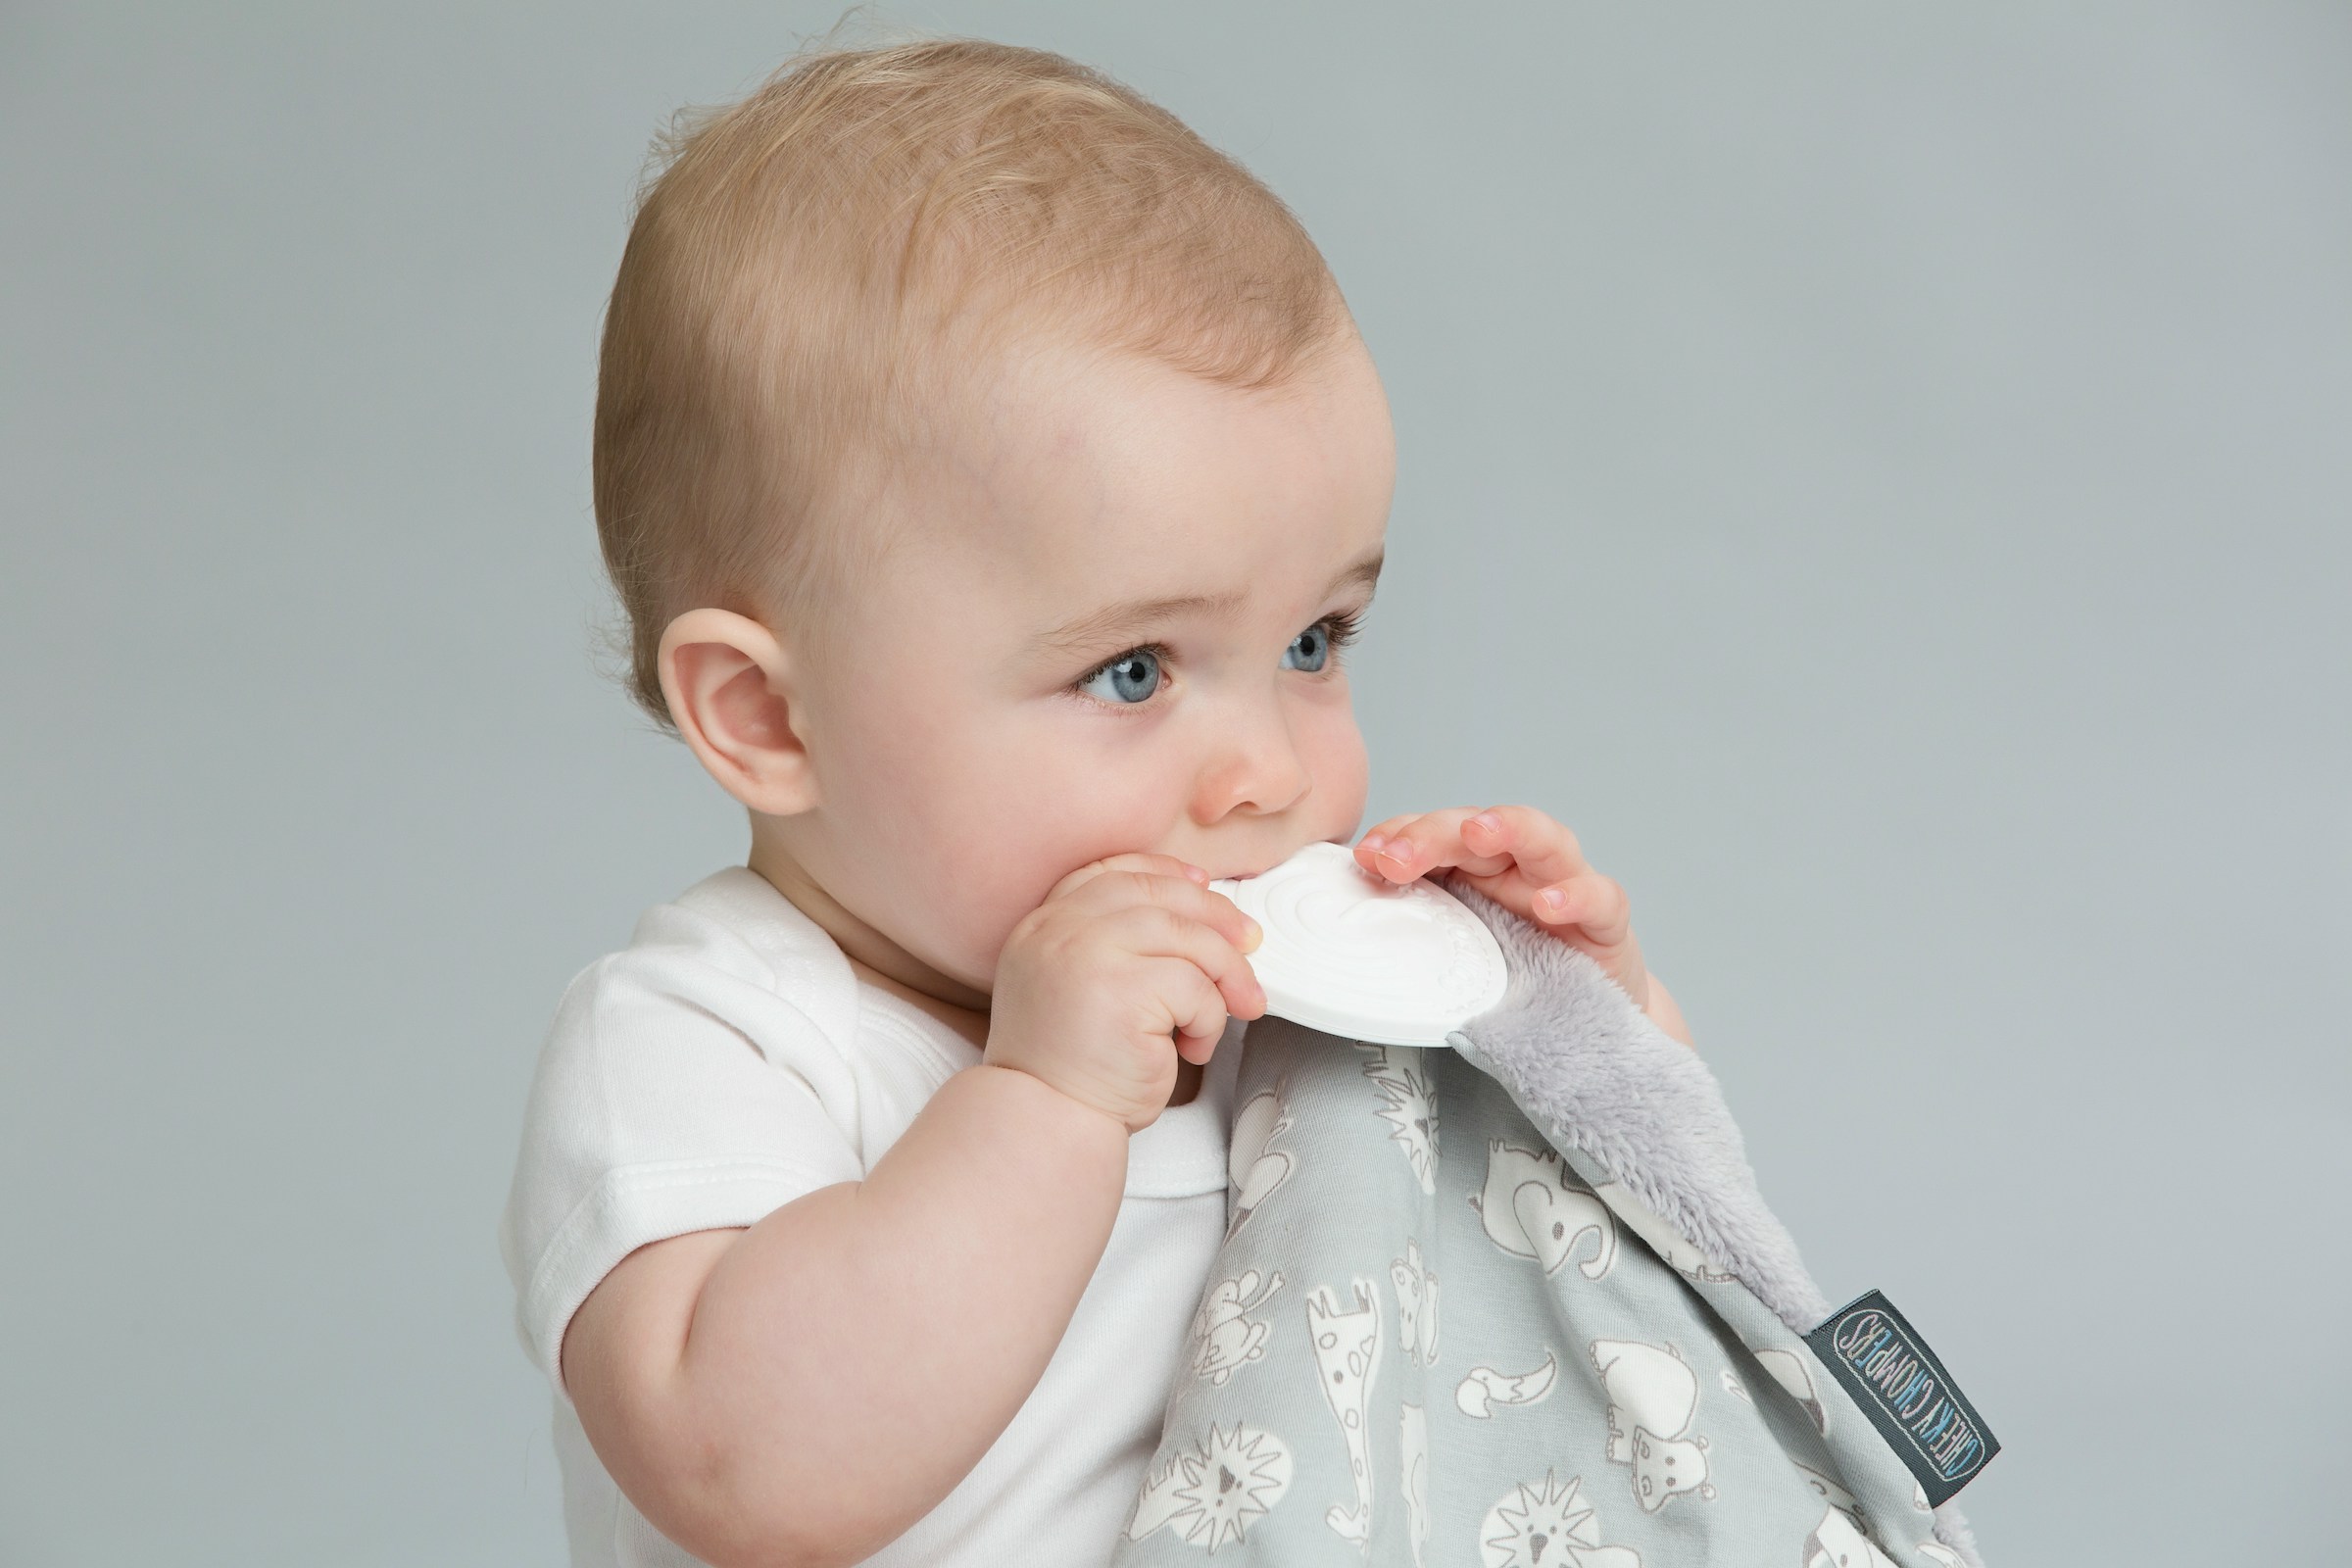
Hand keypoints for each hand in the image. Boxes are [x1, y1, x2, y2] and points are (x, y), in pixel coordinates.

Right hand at [986, 852, 1266, 1132]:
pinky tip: (1193, 1047)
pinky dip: (1210, 1019)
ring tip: (1231, 1011)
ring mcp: (1088, 955)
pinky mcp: (1123, 991)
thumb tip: (1200, 918)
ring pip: (1189, 939)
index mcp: (1043, 924)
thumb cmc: (1070, 1067)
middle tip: (1249, 945)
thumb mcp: (1076, 986)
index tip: (1203, 887)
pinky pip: (1197, 988)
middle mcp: (1059, 930)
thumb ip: (1111, 946)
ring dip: (1225, 976)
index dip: (1165, 874)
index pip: (1112, 872)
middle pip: (1158, 897)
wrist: (1046, 1120)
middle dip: (1215, 917)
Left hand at [1355, 807, 1692, 1045]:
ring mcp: (1564, 887)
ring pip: (1543, 837)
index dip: (1398, 835)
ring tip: (1478, 832)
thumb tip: (1334, 945)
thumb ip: (1409, 942)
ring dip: (1508, 826)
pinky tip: (1547, 904)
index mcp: (1471, 871)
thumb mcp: (1452, 963)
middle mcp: (1515, 868)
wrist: (1586, 1026)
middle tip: (1396, 856)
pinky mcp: (1607, 923)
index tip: (1364, 858)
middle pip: (1475, 828)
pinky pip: (1600, 897)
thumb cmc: (1512, 983)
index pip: (1430, 834)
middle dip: (1432, 833)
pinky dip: (1575, 895)